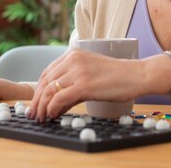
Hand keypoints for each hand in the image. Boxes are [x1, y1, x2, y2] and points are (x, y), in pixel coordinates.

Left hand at [27, 48, 143, 121]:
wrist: (136, 75)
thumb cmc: (117, 76)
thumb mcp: (90, 73)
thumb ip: (72, 85)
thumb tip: (55, 104)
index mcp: (73, 54)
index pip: (47, 72)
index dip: (38, 90)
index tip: (35, 103)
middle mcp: (73, 59)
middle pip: (45, 81)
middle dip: (37, 100)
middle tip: (34, 114)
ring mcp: (78, 71)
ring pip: (50, 90)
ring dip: (42, 106)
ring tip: (41, 117)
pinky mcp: (84, 84)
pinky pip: (60, 98)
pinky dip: (52, 108)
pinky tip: (52, 115)